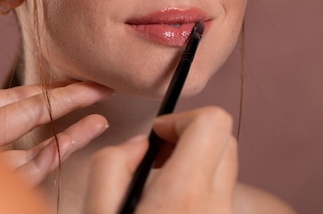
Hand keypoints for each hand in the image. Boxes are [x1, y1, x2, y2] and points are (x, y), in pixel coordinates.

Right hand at [84, 106, 236, 213]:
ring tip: (160, 183)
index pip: (213, 122)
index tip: (156, 136)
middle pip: (224, 137)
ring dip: (194, 160)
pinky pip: (220, 190)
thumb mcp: (97, 208)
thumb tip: (138, 144)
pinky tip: (170, 205)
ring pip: (224, 165)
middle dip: (189, 135)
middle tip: (157, 156)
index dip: (181, 117)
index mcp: (183, 192)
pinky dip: (198, 184)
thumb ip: (111, 163)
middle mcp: (215, 204)